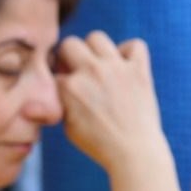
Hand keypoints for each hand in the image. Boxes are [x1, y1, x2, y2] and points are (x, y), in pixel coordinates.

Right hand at [56, 32, 164, 168]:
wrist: (134, 153)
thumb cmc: (100, 144)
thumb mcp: (68, 127)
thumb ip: (58, 104)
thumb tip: (51, 90)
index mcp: (69, 88)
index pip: (55, 71)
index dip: (59, 80)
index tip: (66, 90)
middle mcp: (91, 72)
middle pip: (69, 44)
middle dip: (70, 57)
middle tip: (78, 72)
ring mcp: (116, 69)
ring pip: (97, 37)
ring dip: (96, 50)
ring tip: (100, 67)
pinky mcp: (139, 70)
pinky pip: (135, 45)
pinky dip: (129, 52)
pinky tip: (126, 67)